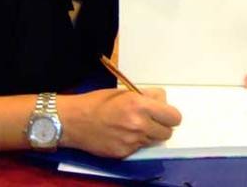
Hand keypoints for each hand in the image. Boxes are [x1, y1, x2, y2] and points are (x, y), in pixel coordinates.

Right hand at [59, 87, 180, 157]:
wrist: (73, 121)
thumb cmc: (97, 102)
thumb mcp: (125, 92)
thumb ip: (147, 97)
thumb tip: (162, 102)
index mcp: (140, 105)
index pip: (174, 117)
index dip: (170, 115)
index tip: (165, 114)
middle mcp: (139, 125)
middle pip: (167, 132)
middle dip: (162, 126)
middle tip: (151, 120)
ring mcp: (132, 141)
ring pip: (154, 141)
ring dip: (148, 134)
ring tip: (133, 126)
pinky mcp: (124, 153)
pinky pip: (139, 148)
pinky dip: (135, 142)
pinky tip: (122, 134)